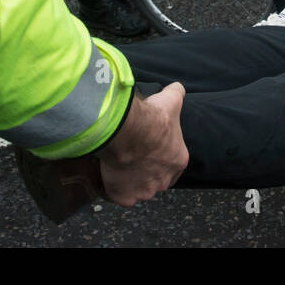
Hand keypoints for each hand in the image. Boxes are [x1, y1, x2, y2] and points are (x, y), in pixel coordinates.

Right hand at [97, 84, 189, 205]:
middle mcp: (163, 181)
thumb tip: (177, 87)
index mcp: (178, 161)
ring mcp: (144, 192)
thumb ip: (177, 93)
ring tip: (117, 164)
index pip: (173, 164)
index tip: (149, 151)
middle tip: (131, 157)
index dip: (161, 158)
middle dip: (145, 171)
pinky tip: (106, 174)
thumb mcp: (171, 101)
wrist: (129, 132)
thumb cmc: (152, 118)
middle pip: (154, 180)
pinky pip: (116, 195)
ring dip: (129, 181)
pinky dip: (111, 187)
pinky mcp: (124, 197)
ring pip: (137, 189)